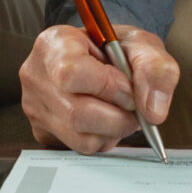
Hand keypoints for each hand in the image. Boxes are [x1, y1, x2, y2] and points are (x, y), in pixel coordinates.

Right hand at [19, 24, 178, 153]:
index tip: (128, 89)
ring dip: (113, 131)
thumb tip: (153, 112)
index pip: (71, 73)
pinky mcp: (44, 132)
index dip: (108, 87)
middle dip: (118, 117)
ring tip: (119, 111)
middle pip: (77, 114)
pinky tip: (104, 120)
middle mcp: (36, 76)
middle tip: (132, 107)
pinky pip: (79, 149)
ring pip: (81, 139)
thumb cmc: (115, 49)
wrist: (100, 57)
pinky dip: (102, 139)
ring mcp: (35, 108)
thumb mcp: (142, 44)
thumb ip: (156, 69)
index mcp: (53, 43)